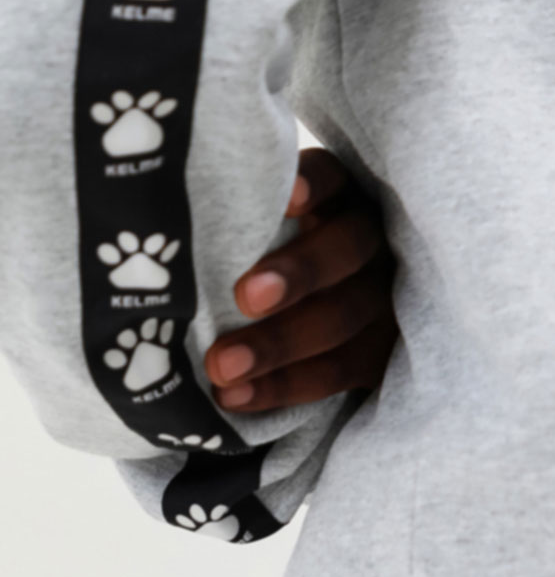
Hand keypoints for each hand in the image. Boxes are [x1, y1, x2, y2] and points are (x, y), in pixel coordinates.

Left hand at [204, 148, 398, 413]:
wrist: (308, 321)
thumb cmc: (260, 263)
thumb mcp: (255, 231)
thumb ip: (231, 220)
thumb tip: (149, 222)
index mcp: (337, 198)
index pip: (333, 179)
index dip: (314, 186)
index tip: (287, 198)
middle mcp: (370, 242)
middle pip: (349, 247)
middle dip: (300, 272)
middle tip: (246, 296)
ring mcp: (383, 297)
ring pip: (346, 316)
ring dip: (281, 343)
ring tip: (221, 367)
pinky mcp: (381, 350)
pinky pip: (339, 371)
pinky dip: (284, 386)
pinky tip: (234, 397)